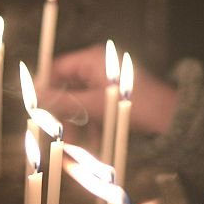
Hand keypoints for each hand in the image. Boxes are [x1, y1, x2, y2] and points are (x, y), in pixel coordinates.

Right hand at [39, 43, 177, 134]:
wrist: (168, 117)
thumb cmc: (134, 104)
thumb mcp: (95, 105)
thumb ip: (64, 101)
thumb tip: (37, 99)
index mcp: (92, 59)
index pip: (57, 68)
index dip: (44, 87)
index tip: (35, 107)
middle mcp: (97, 66)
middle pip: (68, 87)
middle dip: (63, 112)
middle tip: (57, 132)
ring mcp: (106, 81)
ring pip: (81, 101)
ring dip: (77, 123)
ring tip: (76, 144)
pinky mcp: (113, 95)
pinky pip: (94, 108)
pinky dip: (92, 124)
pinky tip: (93, 143)